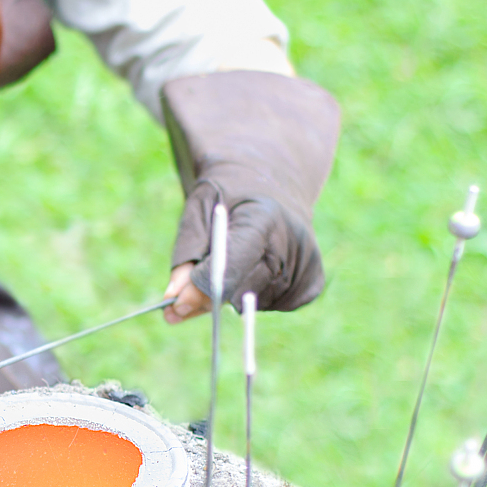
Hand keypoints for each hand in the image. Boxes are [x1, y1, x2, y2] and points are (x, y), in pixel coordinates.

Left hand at [161, 71, 339, 311]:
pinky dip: (252, 298)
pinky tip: (253, 270)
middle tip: (184, 297)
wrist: (272, 180)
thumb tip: (174, 300)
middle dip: (207, 296)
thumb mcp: (198, 211)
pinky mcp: (312, 283)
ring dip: (230, 295)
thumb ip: (186, 254)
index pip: (231, 268)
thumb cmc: (228, 195)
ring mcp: (307, 264)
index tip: (176, 300)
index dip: (202, 287)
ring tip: (229, 264)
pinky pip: (270, 306)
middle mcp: (293, 243)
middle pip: (240, 290)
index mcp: (264, 218)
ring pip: (252, 303)